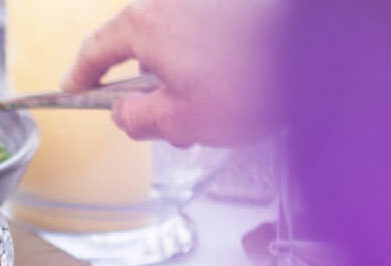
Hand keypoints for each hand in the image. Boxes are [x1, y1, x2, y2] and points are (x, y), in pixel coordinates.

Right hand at [62, 0, 283, 146]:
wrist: (319, 54)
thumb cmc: (250, 83)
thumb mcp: (180, 120)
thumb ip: (138, 119)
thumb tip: (123, 113)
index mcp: (145, 26)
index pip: (96, 50)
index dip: (80, 77)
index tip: (72, 90)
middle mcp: (171, 5)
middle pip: (141, 49)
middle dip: (150, 92)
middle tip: (167, 128)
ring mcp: (206, 3)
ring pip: (179, 48)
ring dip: (185, 82)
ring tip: (215, 117)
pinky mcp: (235, 10)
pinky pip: (208, 39)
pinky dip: (212, 66)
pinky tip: (237, 94)